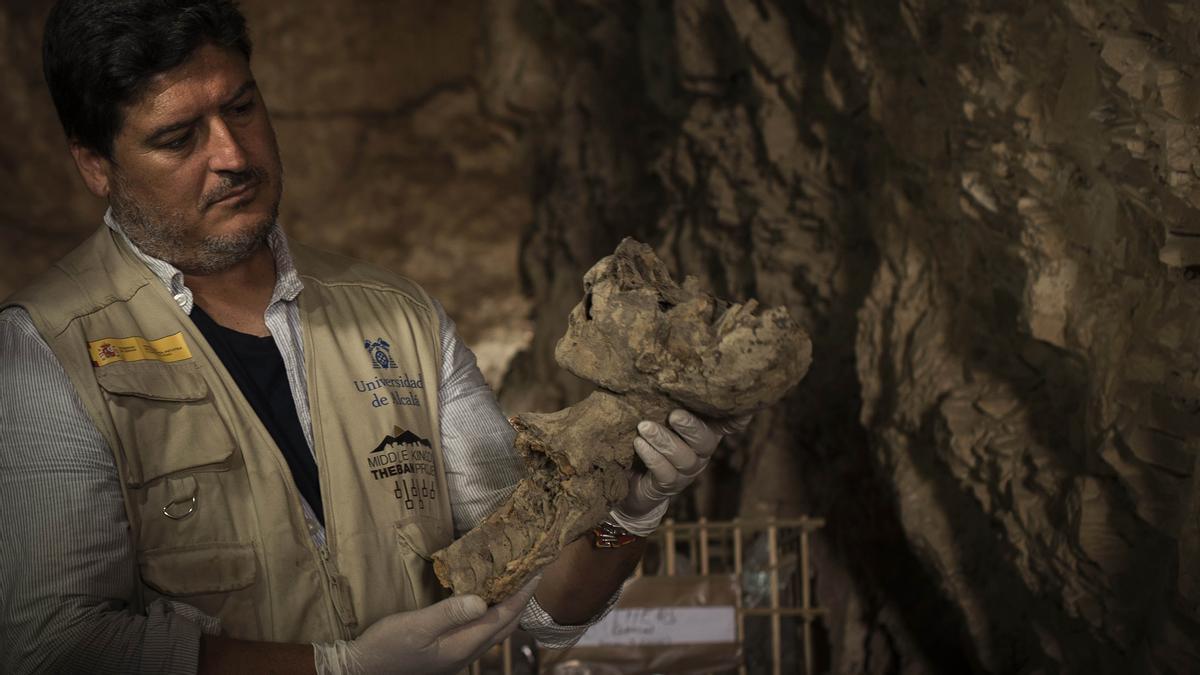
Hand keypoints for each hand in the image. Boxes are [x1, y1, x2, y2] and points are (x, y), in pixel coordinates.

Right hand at [312, 575, 539, 674]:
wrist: (362, 669)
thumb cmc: (387, 647)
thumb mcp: (416, 626)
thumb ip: (450, 613)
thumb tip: (483, 599)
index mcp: (463, 646)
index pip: (503, 617)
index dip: (522, 594)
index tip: (537, 571)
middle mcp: (466, 653)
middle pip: (505, 625)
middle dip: (521, 600)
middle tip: (531, 573)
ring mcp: (458, 655)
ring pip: (494, 630)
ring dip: (507, 607)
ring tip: (513, 583)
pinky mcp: (448, 653)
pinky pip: (480, 631)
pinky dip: (491, 614)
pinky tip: (484, 601)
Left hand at [609, 409, 750, 535]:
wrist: (630, 478)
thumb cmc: (647, 436)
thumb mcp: (658, 415)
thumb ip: (665, 399)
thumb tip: (660, 368)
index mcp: (703, 431)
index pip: (726, 423)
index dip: (736, 417)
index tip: (743, 407)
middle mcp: (700, 452)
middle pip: (705, 441)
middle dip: (691, 427)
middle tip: (674, 415)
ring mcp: (686, 471)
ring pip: (684, 457)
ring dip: (664, 440)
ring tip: (644, 427)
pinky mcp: (668, 485)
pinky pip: (665, 473)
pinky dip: (652, 457)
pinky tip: (639, 443)